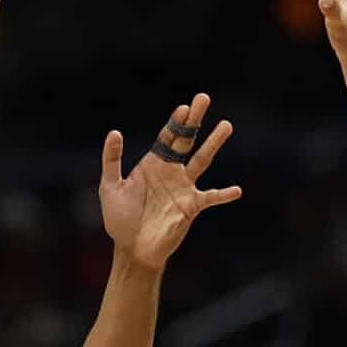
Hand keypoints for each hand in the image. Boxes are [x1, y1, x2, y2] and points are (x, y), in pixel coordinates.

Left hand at [99, 94, 242, 269]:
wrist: (131, 249)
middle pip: (186, 140)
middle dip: (195, 120)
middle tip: (204, 98)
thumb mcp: (110, 187)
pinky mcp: (191, 207)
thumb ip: (112, 160)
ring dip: (213, 143)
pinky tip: (236, 190)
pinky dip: (223, 195)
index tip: (185, 106)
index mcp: (152, 164)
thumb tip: (115, 132)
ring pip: (202, 160)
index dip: (175, 122)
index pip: (167, 137)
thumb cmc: (120, 219)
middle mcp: (171, 172)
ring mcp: (183, 188)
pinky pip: (210, 198)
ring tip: (226, 125)